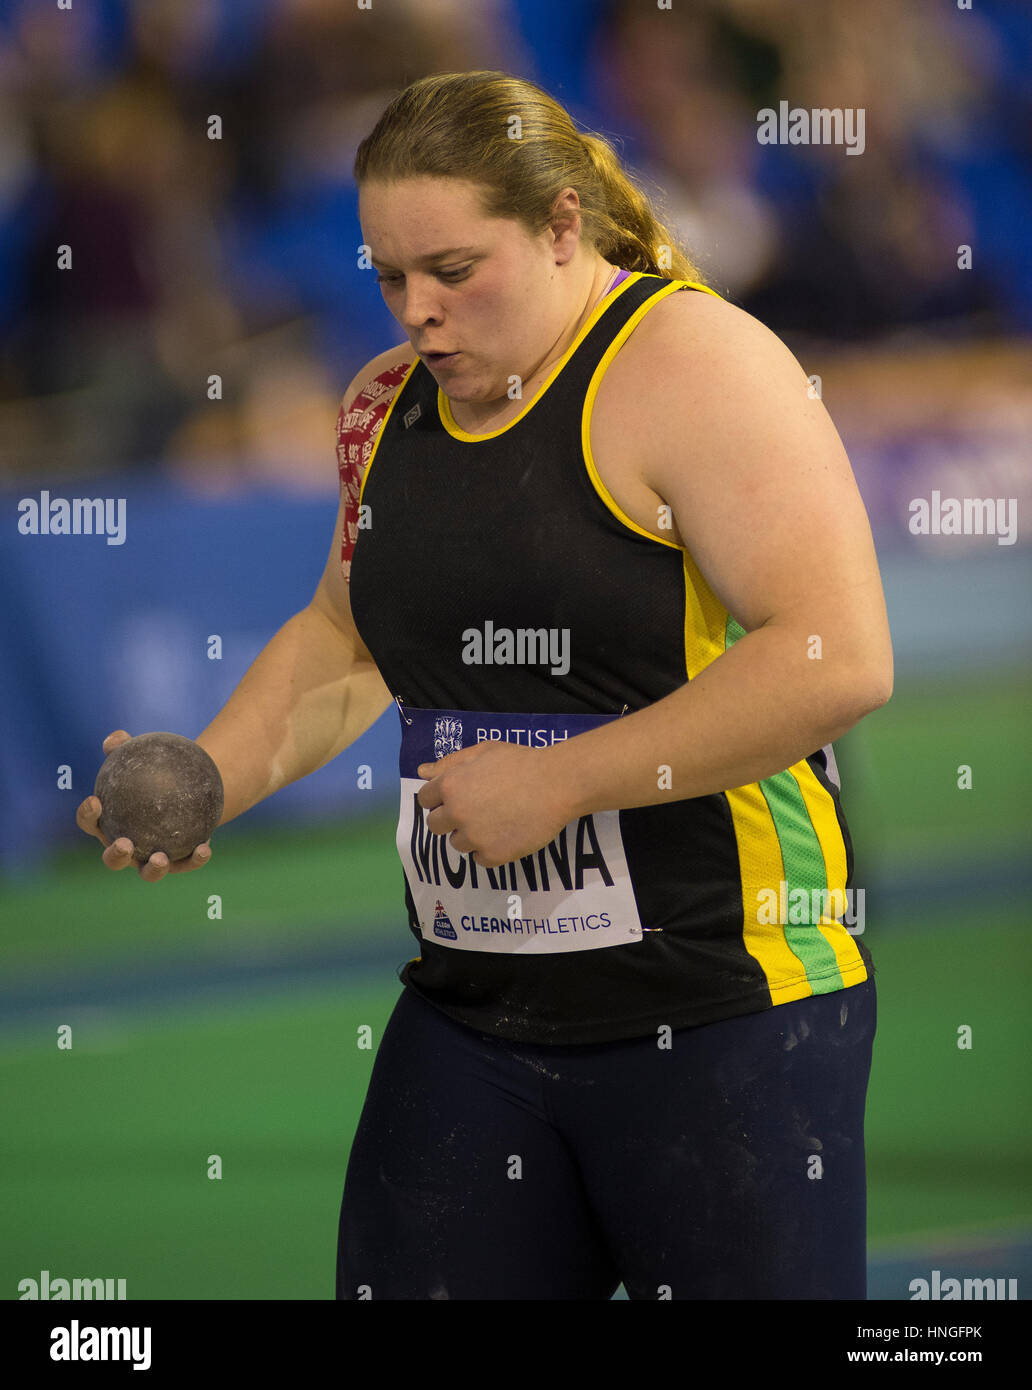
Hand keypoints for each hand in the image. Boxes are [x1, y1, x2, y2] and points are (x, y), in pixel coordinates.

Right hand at [76, 729, 213, 882]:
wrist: (188, 791)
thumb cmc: (155, 773)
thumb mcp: (142, 756)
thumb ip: (126, 747)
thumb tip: (115, 737)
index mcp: (109, 825)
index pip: (91, 823)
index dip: (88, 816)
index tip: (95, 800)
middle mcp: (126, 849)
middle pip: (113, 860)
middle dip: (116, 856)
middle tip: (124, 843)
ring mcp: (151, 859)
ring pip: (149, 872)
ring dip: (153, 869)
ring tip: (161, 858)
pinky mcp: (180, 863)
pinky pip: (187, 864)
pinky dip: (195, 859)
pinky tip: (206, 847)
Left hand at [416, 741, 572, 868]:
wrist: (557, 784)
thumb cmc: (521, 762)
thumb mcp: (484, 751)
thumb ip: (450, 763)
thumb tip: (422, 771)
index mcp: (450, 786)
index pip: (425, 799)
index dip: (439, 798)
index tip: (456, 797)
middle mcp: (456, 814)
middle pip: (435, 825)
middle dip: (450, 819)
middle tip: (475, 810)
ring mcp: (474, 837)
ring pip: (457, 843)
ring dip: (470, 835)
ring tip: (496, 821)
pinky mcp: (492, 856)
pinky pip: (479, 858)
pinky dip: (489, 849)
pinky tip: (506, 834)